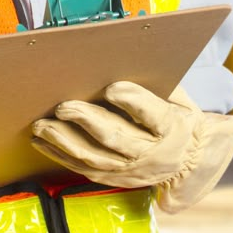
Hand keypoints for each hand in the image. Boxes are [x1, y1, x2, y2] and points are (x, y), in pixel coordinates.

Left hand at [31, 81, 232, 212]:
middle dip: (87, 121)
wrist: (191, 160)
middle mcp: (153, 153)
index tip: (112, 88)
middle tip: (63, 106)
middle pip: (117, 138)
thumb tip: (121, 54)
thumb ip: (155, 82)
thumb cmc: (177, 115)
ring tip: (42, 125)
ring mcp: (133, 170)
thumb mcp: (177, 96)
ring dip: (65, 141)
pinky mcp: (116, 179)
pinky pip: (86, 169)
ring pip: (96, 157)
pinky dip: (61, 156)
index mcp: (173, 127)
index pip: (153, 114)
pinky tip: (42, 142)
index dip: (133, 101)